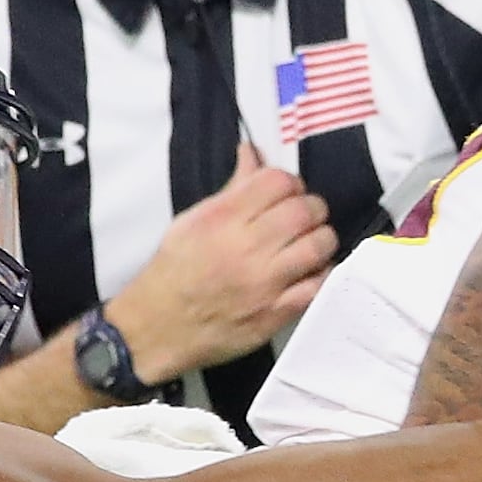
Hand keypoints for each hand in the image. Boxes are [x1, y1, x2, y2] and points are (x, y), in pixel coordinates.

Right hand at [107, 137, 333, 379]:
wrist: (158, 327)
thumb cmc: (173, 271)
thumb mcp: (191, 221)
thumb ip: (231, 188)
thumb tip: (253, 153)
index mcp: (223, 218)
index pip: (277, 181)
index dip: (290, 182)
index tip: (287, 193)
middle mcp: (246, 247)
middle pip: (305, 211)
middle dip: (312, 208)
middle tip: (305, 217)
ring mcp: (264, 283)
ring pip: (318, 245)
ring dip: (322, 238)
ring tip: (311, 243)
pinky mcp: (275, 313)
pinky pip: (317, 286)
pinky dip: (320, 274)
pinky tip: (310, 272)